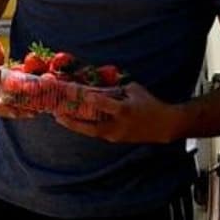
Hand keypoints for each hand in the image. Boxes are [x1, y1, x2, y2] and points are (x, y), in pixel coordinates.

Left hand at [53, 82, 181, 143]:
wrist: (164, 126)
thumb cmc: (149, 103)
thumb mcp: (133, 89)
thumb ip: (114, 86)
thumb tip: (95, 80)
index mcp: (124, 111)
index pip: (101, 104)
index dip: (85, 97)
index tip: (71, 91)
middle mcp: (118, 126)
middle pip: (90, 127)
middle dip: (72, 121)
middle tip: (56, 113)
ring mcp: (116, 135)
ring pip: (90, 132)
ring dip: (74, 125)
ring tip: (59, 117)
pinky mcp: (115, 139)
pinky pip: (96, 133)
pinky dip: (84, 126)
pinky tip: (73, 120)